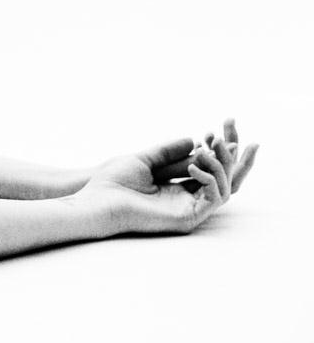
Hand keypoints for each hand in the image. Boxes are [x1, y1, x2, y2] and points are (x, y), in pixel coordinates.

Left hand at [75, 120, 258, 234]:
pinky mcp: (188, 217)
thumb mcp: (143, 160)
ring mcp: (190, 209)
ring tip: (210, 145)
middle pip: (226, 180)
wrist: (98, 200)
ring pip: (225, 188)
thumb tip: (193, 140)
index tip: (224, 125)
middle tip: (243, 135)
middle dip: (237, 157)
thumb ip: (167, 151)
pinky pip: (213, 197)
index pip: (211, 170)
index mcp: (178, 188)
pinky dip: (210, 178)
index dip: (221, 150)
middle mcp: (188, 200)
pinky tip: (194, 164)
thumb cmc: (113, 182)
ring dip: (223, 163)